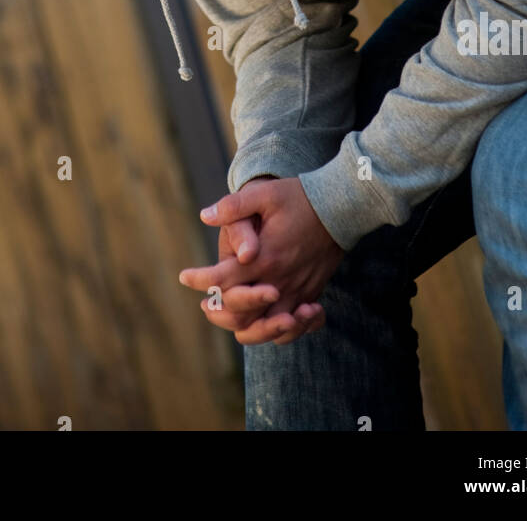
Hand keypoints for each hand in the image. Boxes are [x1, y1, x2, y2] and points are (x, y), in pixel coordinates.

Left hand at [179, 176, 344, 345]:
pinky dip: (278, 332)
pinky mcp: (311, 295)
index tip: (185, 277)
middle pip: (241, 314)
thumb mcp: (265, 194)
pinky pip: (293, 328)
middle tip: (205, 302)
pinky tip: (268, 322)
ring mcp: (297, 292)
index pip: (223, 280)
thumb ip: (234, 206)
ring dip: (245, 327)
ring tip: (231, 316)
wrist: (341, 207)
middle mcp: (280, 281)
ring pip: (267, 329)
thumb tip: (205, 215)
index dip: (199, 280)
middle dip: (218, 311)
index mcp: (265, 258)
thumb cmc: (300, 198)